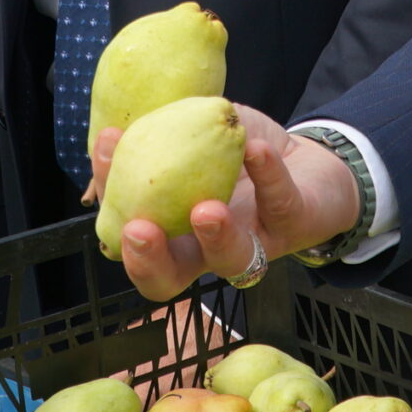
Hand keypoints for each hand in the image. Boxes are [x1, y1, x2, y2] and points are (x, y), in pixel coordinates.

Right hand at [90, 107, 361, 301]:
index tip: (106, 163)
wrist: (304, 160)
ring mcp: (253, 241)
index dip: (111, 209)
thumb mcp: (194, 143)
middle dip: (149, 261)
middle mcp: (208, 249)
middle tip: (138, 230)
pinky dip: (268, 175)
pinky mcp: (294, 223)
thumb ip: (159, 143)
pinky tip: (254, 149)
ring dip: (216, 237)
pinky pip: (280, 204)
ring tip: (206, 209)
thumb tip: (111, 133)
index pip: (132, 243)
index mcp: (176, 234)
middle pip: (171, 278)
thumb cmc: (239, 158)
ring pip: (232, 260)